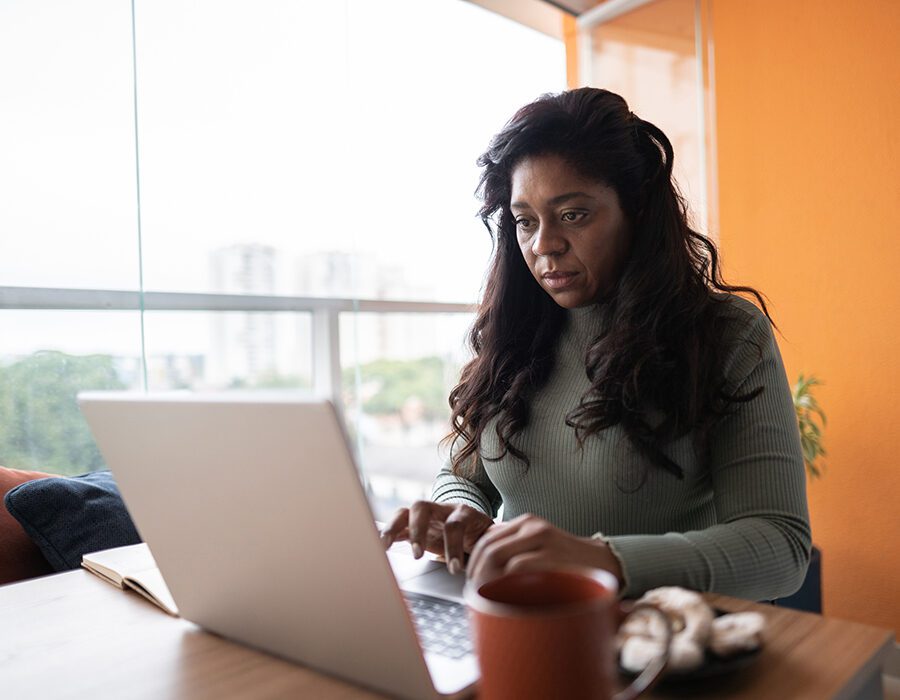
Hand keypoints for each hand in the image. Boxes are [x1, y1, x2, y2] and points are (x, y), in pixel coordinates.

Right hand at [380, 501, 493, 574]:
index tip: (455, 571)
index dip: (453, 546)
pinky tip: (379, 548)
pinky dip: (386, 535)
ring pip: (404, 512)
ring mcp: (425, 516)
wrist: (472, 525)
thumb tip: (507, 547)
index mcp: (463, 512)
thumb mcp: (491, 536)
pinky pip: (396, 526)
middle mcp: (440, 509)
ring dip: (393, 528)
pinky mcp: (413, 526)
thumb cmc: (481, 533)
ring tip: (385, 546)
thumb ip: (495, 540)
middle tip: (417, 554)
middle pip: (422, 506)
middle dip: (417, 530)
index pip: (454, 524)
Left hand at [466, 514, 623, 588]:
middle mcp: (532, 527)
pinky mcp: (552, 556)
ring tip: (487, 599)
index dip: (474, 563)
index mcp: (526, 523)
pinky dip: (506, 584)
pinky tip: (506, 598)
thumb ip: (515, 548)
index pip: (487, 539)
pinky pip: (516, 568)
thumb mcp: (539, 546)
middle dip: (476, 574)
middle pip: (488, 548)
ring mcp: (542, 540)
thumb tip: (482, 565)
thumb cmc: (566, 560)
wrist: (602, 563)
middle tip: (475, 596)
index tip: (471, 583)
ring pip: (497, 556)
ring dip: (486, 580)